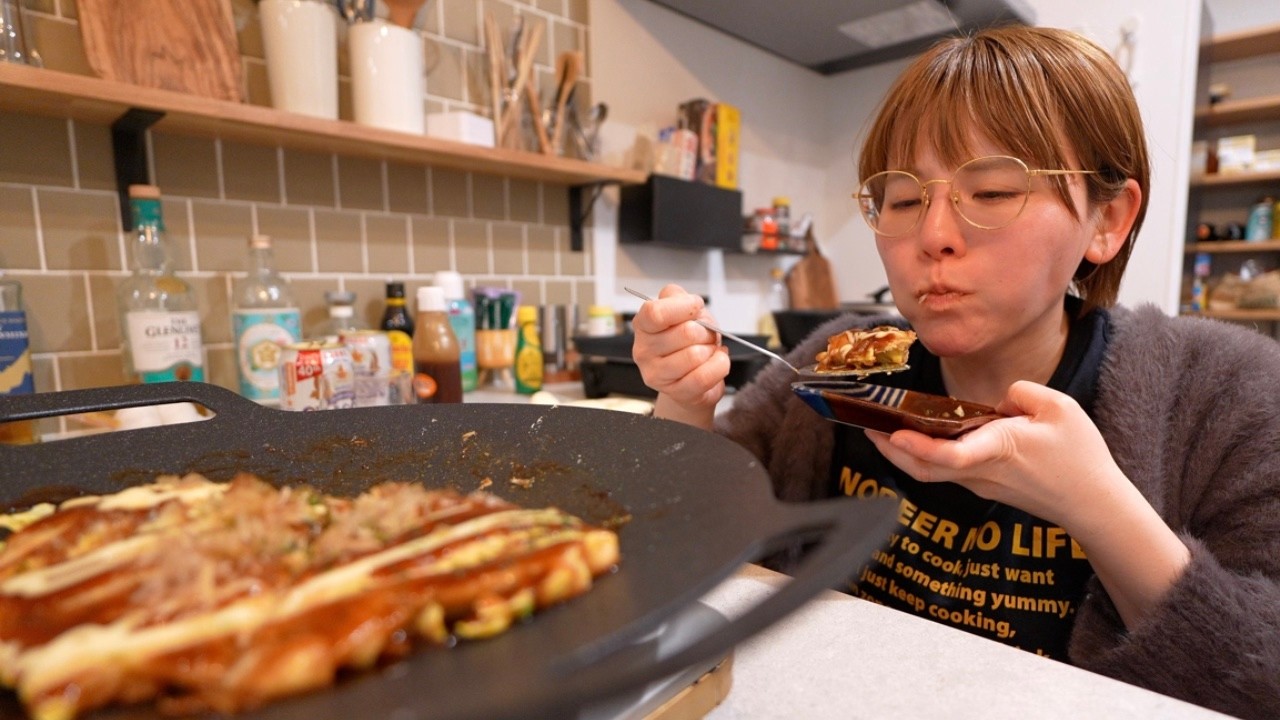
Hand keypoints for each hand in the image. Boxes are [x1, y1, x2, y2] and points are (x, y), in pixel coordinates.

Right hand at [630, 284, 730, 426]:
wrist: (692, 374)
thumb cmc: (688, 339)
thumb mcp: (683, 310)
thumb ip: (681, 298)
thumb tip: (692, 305)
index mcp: (643, 325)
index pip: (656, 313)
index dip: (684, 307)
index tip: (696, 307)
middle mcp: (644, 350)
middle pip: (686, 332)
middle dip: (706, 330)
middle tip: (706, 335)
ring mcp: (657, 374)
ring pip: (696, 355)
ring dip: (712, 349)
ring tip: (708, 350)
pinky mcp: (675, 392)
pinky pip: (704, 377)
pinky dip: (719, 366)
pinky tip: (716, 361)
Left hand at [865, 380, 1190, 627]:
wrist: (1092, 504)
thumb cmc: (1080, 458)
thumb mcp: (1060, 407)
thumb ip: (1022, 392)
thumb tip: (998, 398)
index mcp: (1001, 448)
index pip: (951, 454)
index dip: (918, 445)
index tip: (893, 431)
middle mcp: (983, 470)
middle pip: (923, 468)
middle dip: (889, 448)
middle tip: (865, 424)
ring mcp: (980, 483)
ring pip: (929, 473)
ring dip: (901, 453)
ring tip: (880, 428)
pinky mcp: (983, 487)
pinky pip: (944, 471)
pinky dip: (923, 456)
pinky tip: (916, 437)